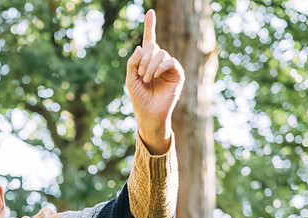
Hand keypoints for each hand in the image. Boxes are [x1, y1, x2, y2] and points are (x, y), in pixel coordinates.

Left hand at [126, 9, 184, 153]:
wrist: (149, 115)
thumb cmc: (139, 99)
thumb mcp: (130, 80)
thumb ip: (132, 63)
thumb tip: (140, 47)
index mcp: (147, 61)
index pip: (150, 40)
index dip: (150, 25)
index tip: (150, 12)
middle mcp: (159, 62)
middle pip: (153, 47)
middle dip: (144, 58)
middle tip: (140, 74)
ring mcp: (169, 68)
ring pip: (161, 54)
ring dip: (150, 65)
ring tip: (146, 79)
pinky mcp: (177, 74)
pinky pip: (170, 61)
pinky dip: (160, 67)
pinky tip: (155, 77)